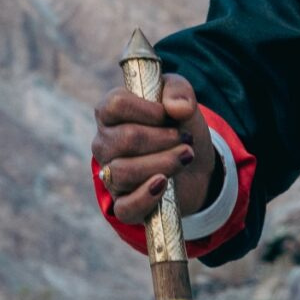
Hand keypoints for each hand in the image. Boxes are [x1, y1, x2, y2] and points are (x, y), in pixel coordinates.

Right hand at [93, 71, 215, 223]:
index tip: (168, 114)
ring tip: (186, 157)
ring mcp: (110, 176)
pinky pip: (125, 207)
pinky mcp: (124, 204)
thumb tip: (177, 108)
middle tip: (187, 139)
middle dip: (164, 139)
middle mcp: (104, 144)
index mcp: (110, 113)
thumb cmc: (179, 127)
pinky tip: (164, 185)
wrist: (195, 165)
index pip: (115, 104)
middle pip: (126, 139)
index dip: (147, 110)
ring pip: (125, 172)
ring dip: (164, 163)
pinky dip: (145, 197)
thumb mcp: (183, 101)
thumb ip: (179, 91)